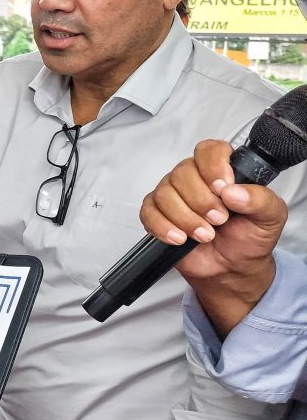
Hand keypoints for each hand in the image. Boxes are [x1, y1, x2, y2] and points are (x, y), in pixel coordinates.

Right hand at [140, 140, 285, 334]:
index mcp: (221, 170)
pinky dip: (164, 227)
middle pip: (183, 173)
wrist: (232, 268)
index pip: (209, 150)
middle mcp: (193, 178)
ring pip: (165, 194)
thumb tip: (233, 191)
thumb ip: (260, 199)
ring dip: (186, 218)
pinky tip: (180, 238)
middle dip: (201, 201)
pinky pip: (149, 213)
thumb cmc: (250, 238)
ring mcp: (172, 195)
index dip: (213, 166)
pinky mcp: (156, 214)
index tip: (223, 189)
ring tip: (205, 235)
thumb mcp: (270, 217)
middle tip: (219, 220)